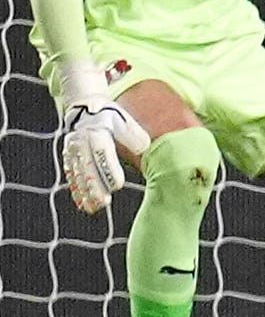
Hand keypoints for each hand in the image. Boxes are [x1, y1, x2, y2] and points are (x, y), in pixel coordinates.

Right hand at [58, 98, 147, 213]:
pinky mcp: (68, 158)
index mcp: (96, 131)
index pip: (102, 152)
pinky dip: (76, 190)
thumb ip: (134, 133)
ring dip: (85, 192)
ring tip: (94, 208)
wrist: (85, 108)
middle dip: (95, 186)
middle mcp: (80, 142)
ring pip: (78, 174)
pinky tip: (82, 203)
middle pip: (87, 167)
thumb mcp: (124, 119)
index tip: (118, 185)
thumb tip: (143, 148)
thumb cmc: (110, 116)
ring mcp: (72, 151)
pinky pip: (71, 176)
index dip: (109, 169)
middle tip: (104, 203)